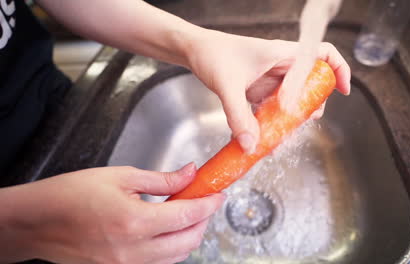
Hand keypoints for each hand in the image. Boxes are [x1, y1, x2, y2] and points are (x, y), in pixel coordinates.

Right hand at [0, 164, 224, 263]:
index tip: (217, 193)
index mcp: (135, 221)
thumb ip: (161, 179)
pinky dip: (172, 249)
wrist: (37, 222)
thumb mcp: (120, 176)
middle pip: (189, 240)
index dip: (209, 203)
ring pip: (177, 257)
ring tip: (188, 214)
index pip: (188, 215)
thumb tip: (190, 173)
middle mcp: (134, 250)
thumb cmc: (70, 194)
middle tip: (205, 201)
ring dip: (190, 236)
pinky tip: (169, 231)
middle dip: (204, 220)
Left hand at [188, 30, 349, 153]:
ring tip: (285, 136)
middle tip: (307, 120)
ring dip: (292, 118)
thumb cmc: (212, 55)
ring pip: (293, 98)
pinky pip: (274, 107)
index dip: (338, 70)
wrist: (194, 51)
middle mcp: (280, 65)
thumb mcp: (227, 86)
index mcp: (282, 53)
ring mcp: (270, 78)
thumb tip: (251, 145)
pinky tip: (265, 137)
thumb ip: (239, 116)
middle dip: (313, 104)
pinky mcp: (259, 89)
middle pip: (311, 83)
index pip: (321, 54)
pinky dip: (274, 122)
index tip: (343, 91)